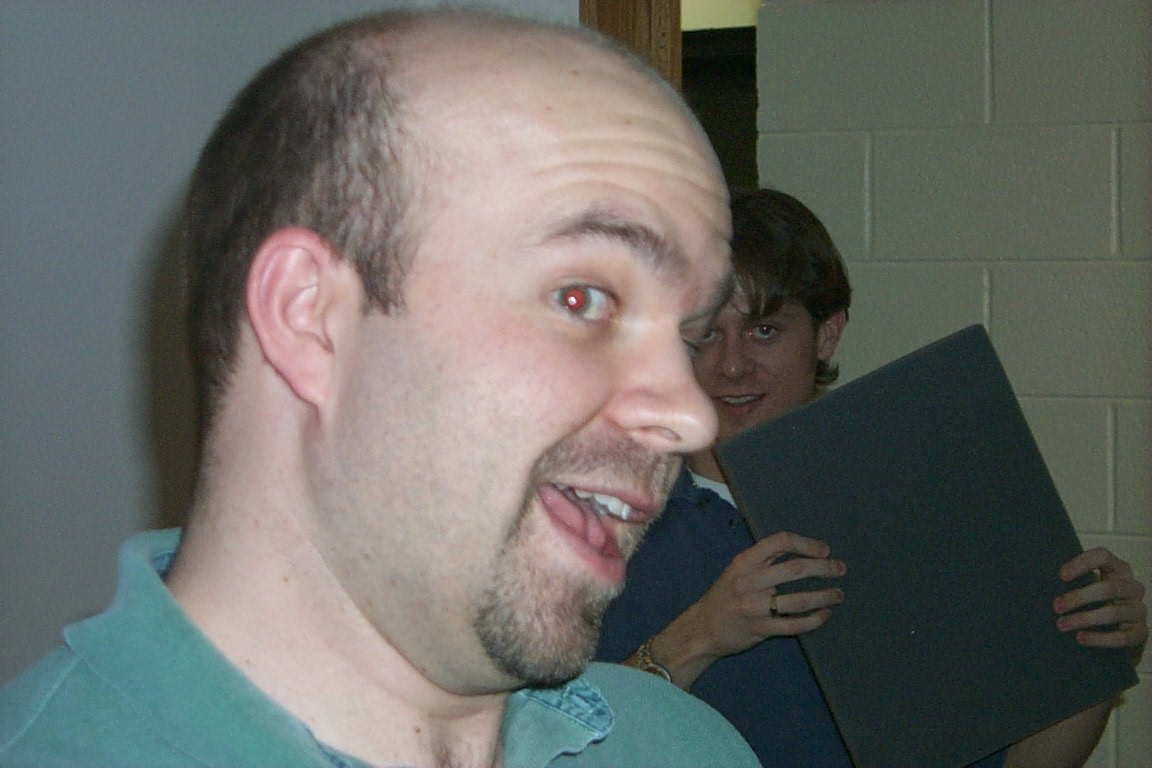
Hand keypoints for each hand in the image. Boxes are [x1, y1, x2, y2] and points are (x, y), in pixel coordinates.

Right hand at [688, 531, 845, 659]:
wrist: (701, 628)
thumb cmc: (724, 596)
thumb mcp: (737, 570)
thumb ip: (764, 560)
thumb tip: (802, 550)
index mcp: (744, 562)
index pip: (779, 542)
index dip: (806, 544)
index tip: (824, 550)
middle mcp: (748, 582)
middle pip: (794, 569)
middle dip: (823, 568)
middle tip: (840, 569)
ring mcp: (753, 607)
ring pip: (798, 600)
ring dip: (824, 596)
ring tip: (838, 594)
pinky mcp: (759, 630)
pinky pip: (794, 625)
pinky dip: (814, 620)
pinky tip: (825, 615)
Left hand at [1054, 547, 1147, 664]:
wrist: (1118, 630)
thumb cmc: (1092, 601)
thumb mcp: (1085, 585)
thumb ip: (1071, 580)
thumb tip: (1033, 577)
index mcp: (1118, 569)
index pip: (1103, 556)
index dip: (1082, 563)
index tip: (1061, 575)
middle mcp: (1133, 587)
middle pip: (1108, 588)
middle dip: (1078, 597)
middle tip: (1055, 607)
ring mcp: (1139, 609)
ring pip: (1113, 613)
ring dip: (1084, 619)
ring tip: (1061, 625)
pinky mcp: (1141, 632)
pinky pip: (1123, 637)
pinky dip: (1100, 639)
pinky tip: (1080, 638)